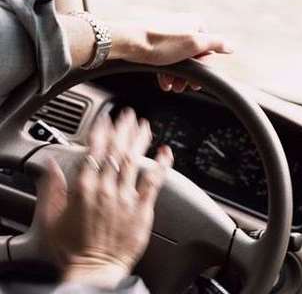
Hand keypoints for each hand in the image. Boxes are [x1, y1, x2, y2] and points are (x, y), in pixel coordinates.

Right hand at [35, 109, 172, 288]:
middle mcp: (106, 189)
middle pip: (116, 151)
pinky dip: (161, 165)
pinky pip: (154, 183)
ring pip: (134, 161)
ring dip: (140, 140)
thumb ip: (51, 189)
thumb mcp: (51, 219)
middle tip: (128, 115)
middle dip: (123, 129)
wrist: (94, 271)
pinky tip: (165, 151)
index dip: (101, 131)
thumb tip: (51, 166)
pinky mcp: (142, 210)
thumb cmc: (73, 249)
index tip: (106, 118)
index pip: (93, 151)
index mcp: (84, 189)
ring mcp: (126, 198)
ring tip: (144, 125)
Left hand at [108, 14, 232, 92]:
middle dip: (188, 75)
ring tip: (172, 87)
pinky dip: (167, 71)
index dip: (203, 68)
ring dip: (177, 76)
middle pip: (194, 56)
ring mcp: (169, 33)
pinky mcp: (156, 41)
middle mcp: (183, 26)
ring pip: (179, 60)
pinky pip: (167, 59)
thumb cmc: (160, 43)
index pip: (208, 50)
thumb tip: (232, 47)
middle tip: (183, 87)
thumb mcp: (194, 44)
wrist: (129, 43)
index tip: (195, 82)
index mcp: (195, 23)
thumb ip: (216, 44)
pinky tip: (164, 82)